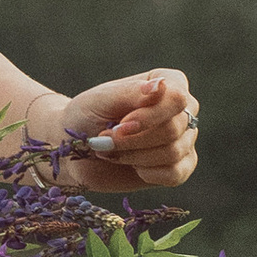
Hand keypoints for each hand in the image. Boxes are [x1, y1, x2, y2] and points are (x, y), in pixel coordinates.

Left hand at [54, 68, 197, 192]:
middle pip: (173, 129)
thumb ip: (132, 92)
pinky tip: (132, 166)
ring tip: (111, 150)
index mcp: (169, 82)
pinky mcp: (178, 168)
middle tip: (105, 139)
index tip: (119, 125)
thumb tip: (161, 85)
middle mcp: (182, 110)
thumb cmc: (88, 116)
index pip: (177, 99)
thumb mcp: (102, 99)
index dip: (149, 117)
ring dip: (134, 156)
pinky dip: (147, 173)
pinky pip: (175, 174)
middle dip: (133, 140)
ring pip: (173, 153)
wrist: (74, 149)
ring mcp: (183, 140)